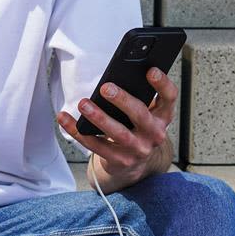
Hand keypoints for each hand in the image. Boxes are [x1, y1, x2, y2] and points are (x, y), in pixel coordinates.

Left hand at [55, 68, 177, 185]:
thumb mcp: (145, 114)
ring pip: (118, 133)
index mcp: (162, 117)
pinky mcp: (120, 161)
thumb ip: (138, 98)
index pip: (169, 98)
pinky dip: (78, 132)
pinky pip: (96, 146)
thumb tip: (116, 77)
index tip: (150, 70)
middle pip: (140, 115)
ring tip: (84, 104)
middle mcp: (154, 134)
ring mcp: (138, 150)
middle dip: (123, 100)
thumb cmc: (137, 130)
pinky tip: (65, 119)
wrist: (136, 165)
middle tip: (105, 88)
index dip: (162, 84)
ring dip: (99, 117)